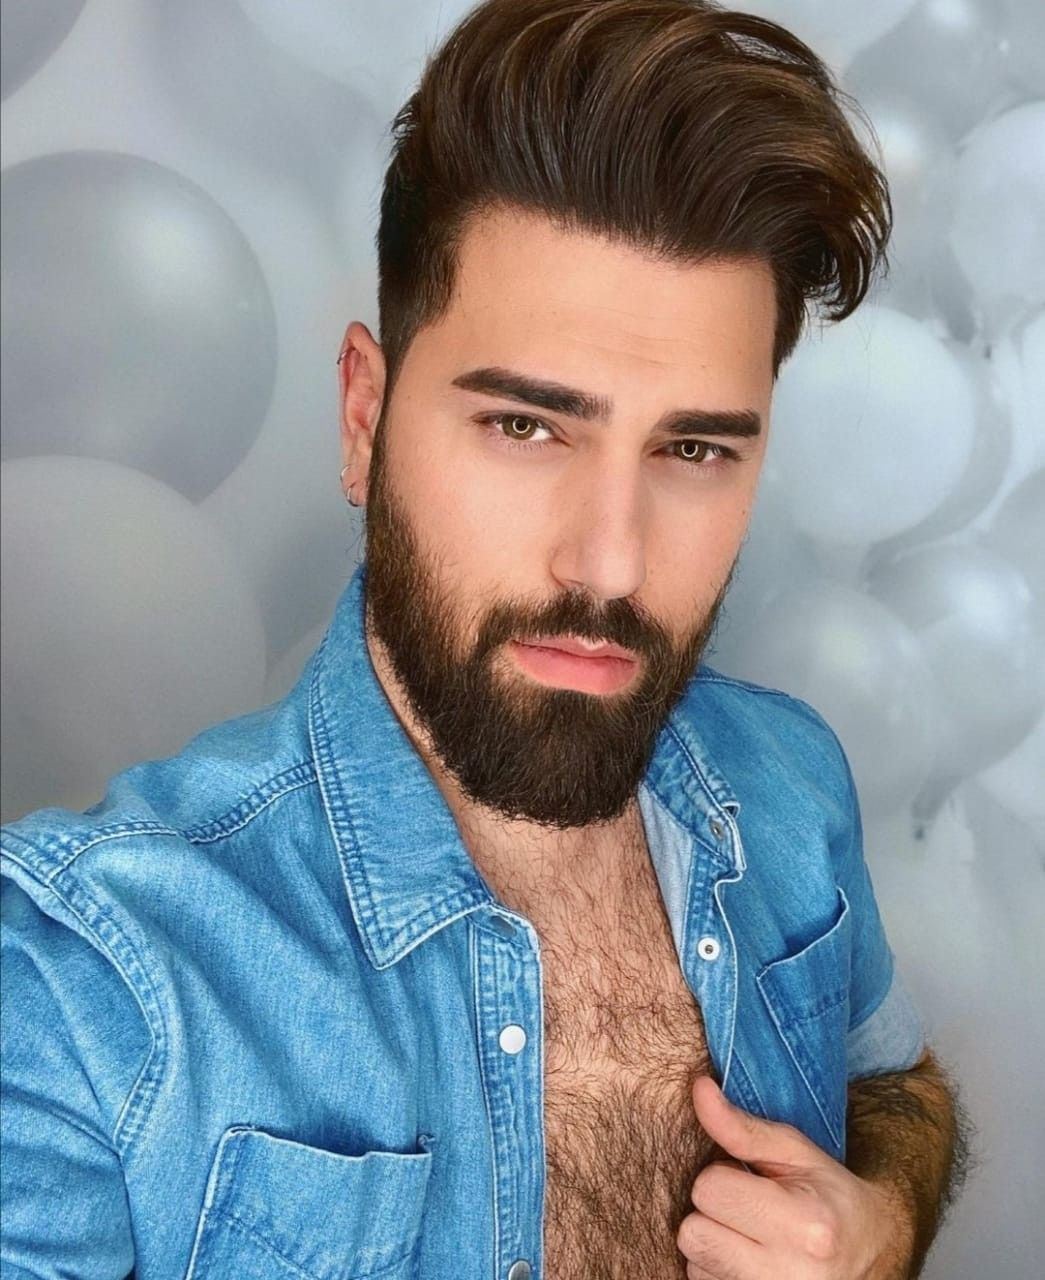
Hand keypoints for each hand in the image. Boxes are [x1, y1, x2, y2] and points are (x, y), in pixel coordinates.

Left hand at [677, 1075, 913, 1278]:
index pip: (709, 1190)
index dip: (721, 1176)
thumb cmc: (830, 1195)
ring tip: (750, 1235)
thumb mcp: (796, 1152)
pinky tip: (748, 1259)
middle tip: (746, 1208)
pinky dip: (717, 1271)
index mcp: (803, 1226)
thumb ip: (741, 1127)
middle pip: (694, 1233)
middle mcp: (789, 1276)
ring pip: (694, 1264)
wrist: (873, 1254)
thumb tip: (698, 1089)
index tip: (748, 1178)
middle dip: (712, 1212)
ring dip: (712, 1244)